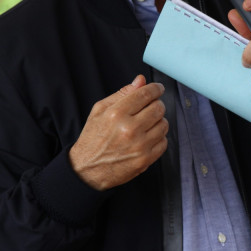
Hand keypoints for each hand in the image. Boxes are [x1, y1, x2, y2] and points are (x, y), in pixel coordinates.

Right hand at [69, 75, 167, 190]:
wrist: (87, 170)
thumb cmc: (93, 139)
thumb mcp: (100, 110)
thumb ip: (122, 93)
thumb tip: (140, 80)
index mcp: (117, 114)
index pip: (146, 94)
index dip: (155, 88)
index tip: (157, 88)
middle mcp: (129, 129)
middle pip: (158, 108)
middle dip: (156, 104)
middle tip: (149, 107)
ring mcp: (139, 145)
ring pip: (164, 124)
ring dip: (158, 122)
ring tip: (145, 125)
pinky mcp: (145, 159)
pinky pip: (164, 142)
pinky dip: (158, 138)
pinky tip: (146, 138)